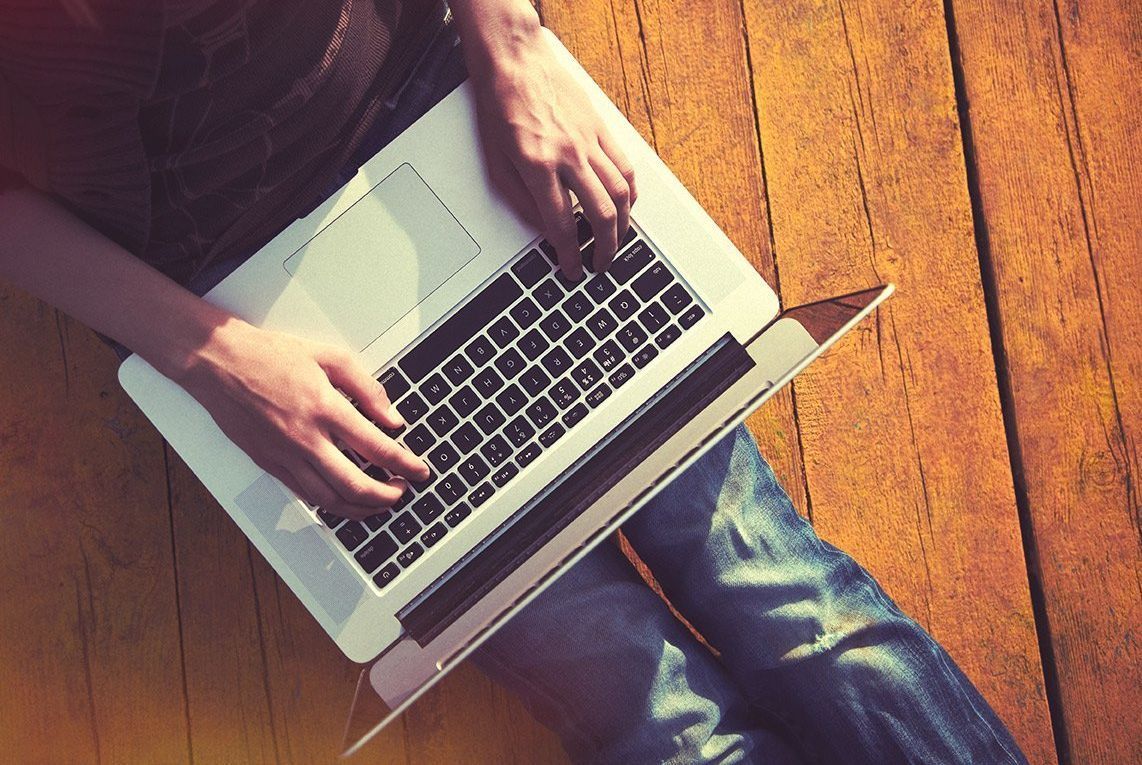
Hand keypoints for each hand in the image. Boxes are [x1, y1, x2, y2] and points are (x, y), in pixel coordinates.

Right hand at [178, 319, 429, 519]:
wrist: (218, 363)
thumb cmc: (269, 356)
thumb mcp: (329, 357)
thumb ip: (367, 388)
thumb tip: (392, 418)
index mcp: (325, 408)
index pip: (377, 448)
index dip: (405, 465)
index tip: (419, 471)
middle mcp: (306, 438)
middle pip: (355, 485)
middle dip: (387, 496)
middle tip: (403, 492)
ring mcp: (285, 455)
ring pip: (330, 500)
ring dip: (361, 509)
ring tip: (379, 503)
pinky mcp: (269, 464)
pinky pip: (305, 495)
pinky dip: (330, 505)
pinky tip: (344, 500)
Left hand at [462, 9, 636, 278]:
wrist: (513, 60)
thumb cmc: (499, 106)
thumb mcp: (496, 163)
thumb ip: (521, 201)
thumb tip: (543, 229)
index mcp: (538, 166)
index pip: (561, 224)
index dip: (569, 254)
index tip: (572, 268)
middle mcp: (568, 155)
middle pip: (601, 214)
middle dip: (604, 247)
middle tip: (600, 263)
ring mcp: (588, 140)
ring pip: (621, 192)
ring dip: (623, 225)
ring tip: (615, 241)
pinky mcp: (600, 127)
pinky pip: (625, 166)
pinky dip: (631, 192)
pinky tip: (627, 205)